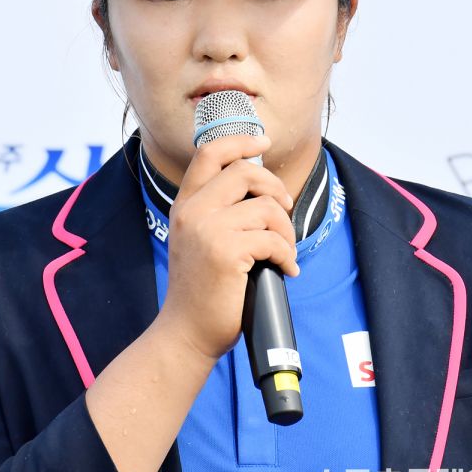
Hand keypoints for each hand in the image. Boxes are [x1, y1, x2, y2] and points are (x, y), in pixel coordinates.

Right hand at [159, 135, 297, 362]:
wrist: (187, 331)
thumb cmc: (201, 288)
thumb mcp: (198, 239)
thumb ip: (218, 210)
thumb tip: (264, 188)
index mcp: (185, 204)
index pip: (209, 153)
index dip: (240, 140)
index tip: (263, 141)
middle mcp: (192, 211)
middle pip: (245, 172)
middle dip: (275, 188)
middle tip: (284, 210)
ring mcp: (207, 230)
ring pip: (266, 207)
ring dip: (285, 230)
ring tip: (284, 252)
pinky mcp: (226, 252)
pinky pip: (273, 239)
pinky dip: (287, 254)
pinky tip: (285, 269)